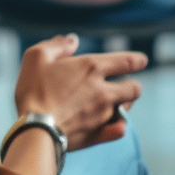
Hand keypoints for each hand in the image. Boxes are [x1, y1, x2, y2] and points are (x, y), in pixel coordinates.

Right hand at [13, 34, 147, 151]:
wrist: (34, 129)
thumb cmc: (33, 91)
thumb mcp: (36, 57)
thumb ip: (56, 45)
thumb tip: (72, 40)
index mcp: (91, 67)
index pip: (127, 61)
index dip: (137, 60)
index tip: (141, 61)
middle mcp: (103, 90)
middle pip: (134, 87)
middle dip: (132, 85)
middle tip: (123, 85)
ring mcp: (103, 114)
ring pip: (127, 108)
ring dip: (124, 104)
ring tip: (114, 103)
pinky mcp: (98, 134)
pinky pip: (120, 130)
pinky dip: (119, 126)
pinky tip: (113, 125)